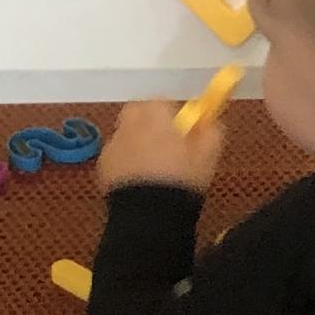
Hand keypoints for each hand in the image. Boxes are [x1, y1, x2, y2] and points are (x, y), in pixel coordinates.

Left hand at [98, 97, 225, 197]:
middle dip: (148, 122)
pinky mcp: (103, 167)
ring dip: (137, 143)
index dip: (172, 113)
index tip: (182, 128)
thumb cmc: (182, 178)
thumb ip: (211, 130)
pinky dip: (127, 163)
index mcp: (155, 115)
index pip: (161, 100)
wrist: (149, 213)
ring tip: (154, 167)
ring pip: (126, 135)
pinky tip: (141, 181)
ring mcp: (113, 145)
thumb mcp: (208, 154)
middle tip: (165, 141)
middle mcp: (130, 124)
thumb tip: (209, 122)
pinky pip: (118, 157)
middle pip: (137, 112)